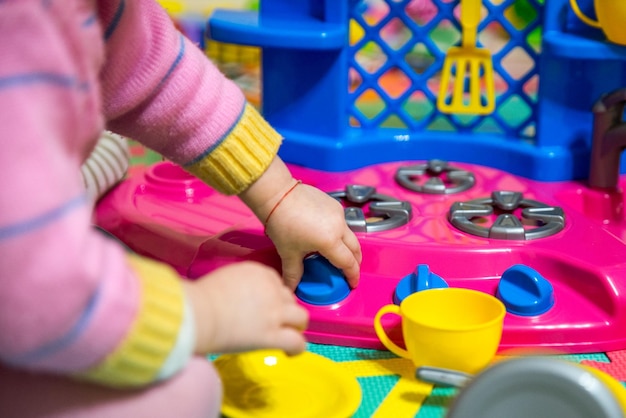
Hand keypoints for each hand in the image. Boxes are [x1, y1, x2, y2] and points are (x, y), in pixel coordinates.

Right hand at [182, 261, 308, 355]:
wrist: (197, 313)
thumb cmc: (200, 299)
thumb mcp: (227, 280)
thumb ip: (242, 286)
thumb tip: (241, 299)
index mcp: (259, 272)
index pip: (276, 283)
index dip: (273, 297)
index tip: (265, 307)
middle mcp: (271, 289)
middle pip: (289, 299)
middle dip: (284, 310)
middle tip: (275, 322)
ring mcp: (274, 312)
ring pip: (300, 317)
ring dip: (295, 326)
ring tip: (288, 335)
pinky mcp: (272, 334)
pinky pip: (297, 341)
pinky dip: (297, 348)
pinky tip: (289, 352)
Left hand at [239, 157, 361, 290]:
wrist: (277, 194)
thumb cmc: (282, 223)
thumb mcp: (288, 252)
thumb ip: (293, 274)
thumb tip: (291, 288)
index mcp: (330, 241)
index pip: (348, 262)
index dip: (352, 275)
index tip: (352, 284)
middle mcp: (339, 226)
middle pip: (355, 248)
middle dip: (355, 262)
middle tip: (350, 271)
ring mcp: (338, 213)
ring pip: (350, 234)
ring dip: (349, 247)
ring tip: (340, 254)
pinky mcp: (334, 204)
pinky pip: (342, 222)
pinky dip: (341, 232)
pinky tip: (329, 236)